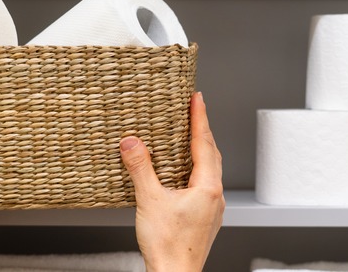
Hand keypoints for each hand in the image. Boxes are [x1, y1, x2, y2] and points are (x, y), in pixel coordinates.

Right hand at [119, 92, 224, 271]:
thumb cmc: (168, 247)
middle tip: (195, 111)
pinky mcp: (205, 219)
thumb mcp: (149, 201)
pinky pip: (204, 184)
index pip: (204, 143)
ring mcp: (212, 209)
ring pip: (210, 170)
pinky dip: (196, 169)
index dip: (199, 118)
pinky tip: (184, 173)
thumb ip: (140, 168)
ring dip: (200, 150)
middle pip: (211, 154)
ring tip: (190, 137)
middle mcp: (215, 196)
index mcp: (207, 187)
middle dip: (202, 131)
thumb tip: (132, 143)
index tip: (197, 99)